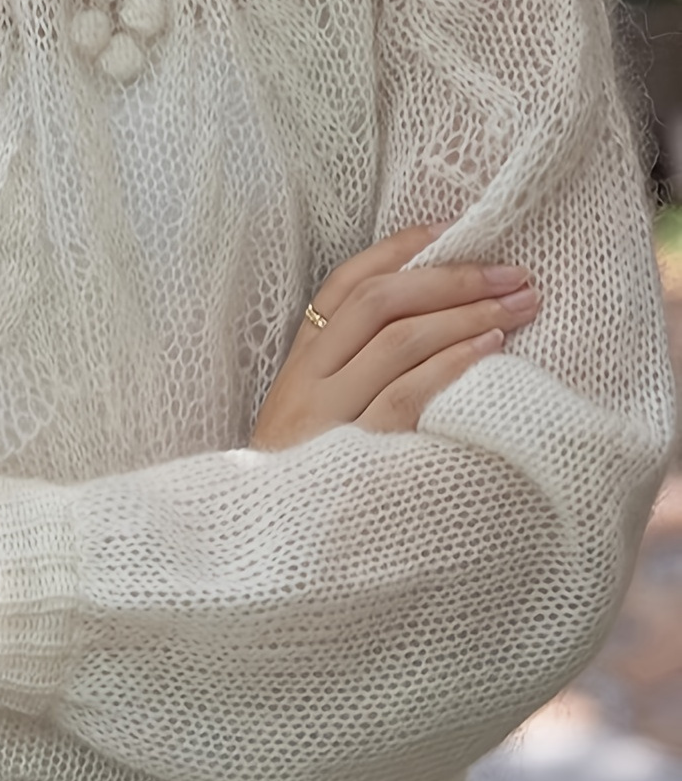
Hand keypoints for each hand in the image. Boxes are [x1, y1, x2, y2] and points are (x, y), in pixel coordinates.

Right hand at [249, 223, 541, 451]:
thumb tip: (432, 319)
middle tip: (512, 273)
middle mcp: (306, 380)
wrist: (262, 549)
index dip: (397, 249)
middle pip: (376, 302)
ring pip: (395, 339)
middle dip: (449, 278)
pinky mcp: (350, 449)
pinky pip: (404, 393)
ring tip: (518, 306)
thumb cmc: (305, 479)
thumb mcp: (313, 418)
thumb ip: (351, 373)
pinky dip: (449, 363)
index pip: (343, 285)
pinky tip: (489, 349)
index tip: (453, 230)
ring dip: (465, 313)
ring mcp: (325, 413)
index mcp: (299, 363)